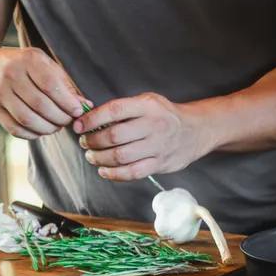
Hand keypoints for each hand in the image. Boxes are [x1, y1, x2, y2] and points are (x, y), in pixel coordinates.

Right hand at [0, 47, 85, 138]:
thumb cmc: (26, 67)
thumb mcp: (46, 66)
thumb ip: (65, 85)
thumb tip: (85, 105)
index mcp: (28, 60)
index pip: (51, 85)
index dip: (67, 102)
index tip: (78, 111)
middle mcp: (12, 75)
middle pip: (40, 105)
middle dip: (60, 118)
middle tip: (68, 121)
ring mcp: (0, 92)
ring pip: (27, 119)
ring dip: (47, 129)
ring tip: (56, 126)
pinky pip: (15, 129)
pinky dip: (32, 135)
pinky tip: (41, 130)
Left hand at [74, 93, 208, 181]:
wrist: (197, 131)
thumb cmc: (166, 115)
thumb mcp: (148, 101)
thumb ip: (124, 108)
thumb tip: (91, 119)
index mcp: (148, 106)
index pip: (114, 111)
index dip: (92, 119)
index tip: (79, 125)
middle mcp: (154, 125)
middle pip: (114, 136)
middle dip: (93, 141)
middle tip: (85, 142)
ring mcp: (158, 146)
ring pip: (120, 156)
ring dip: (99, 158)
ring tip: (92, 156)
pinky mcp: (160, 164)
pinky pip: (132, 173)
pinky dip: (114, 174)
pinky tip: (104, 170)